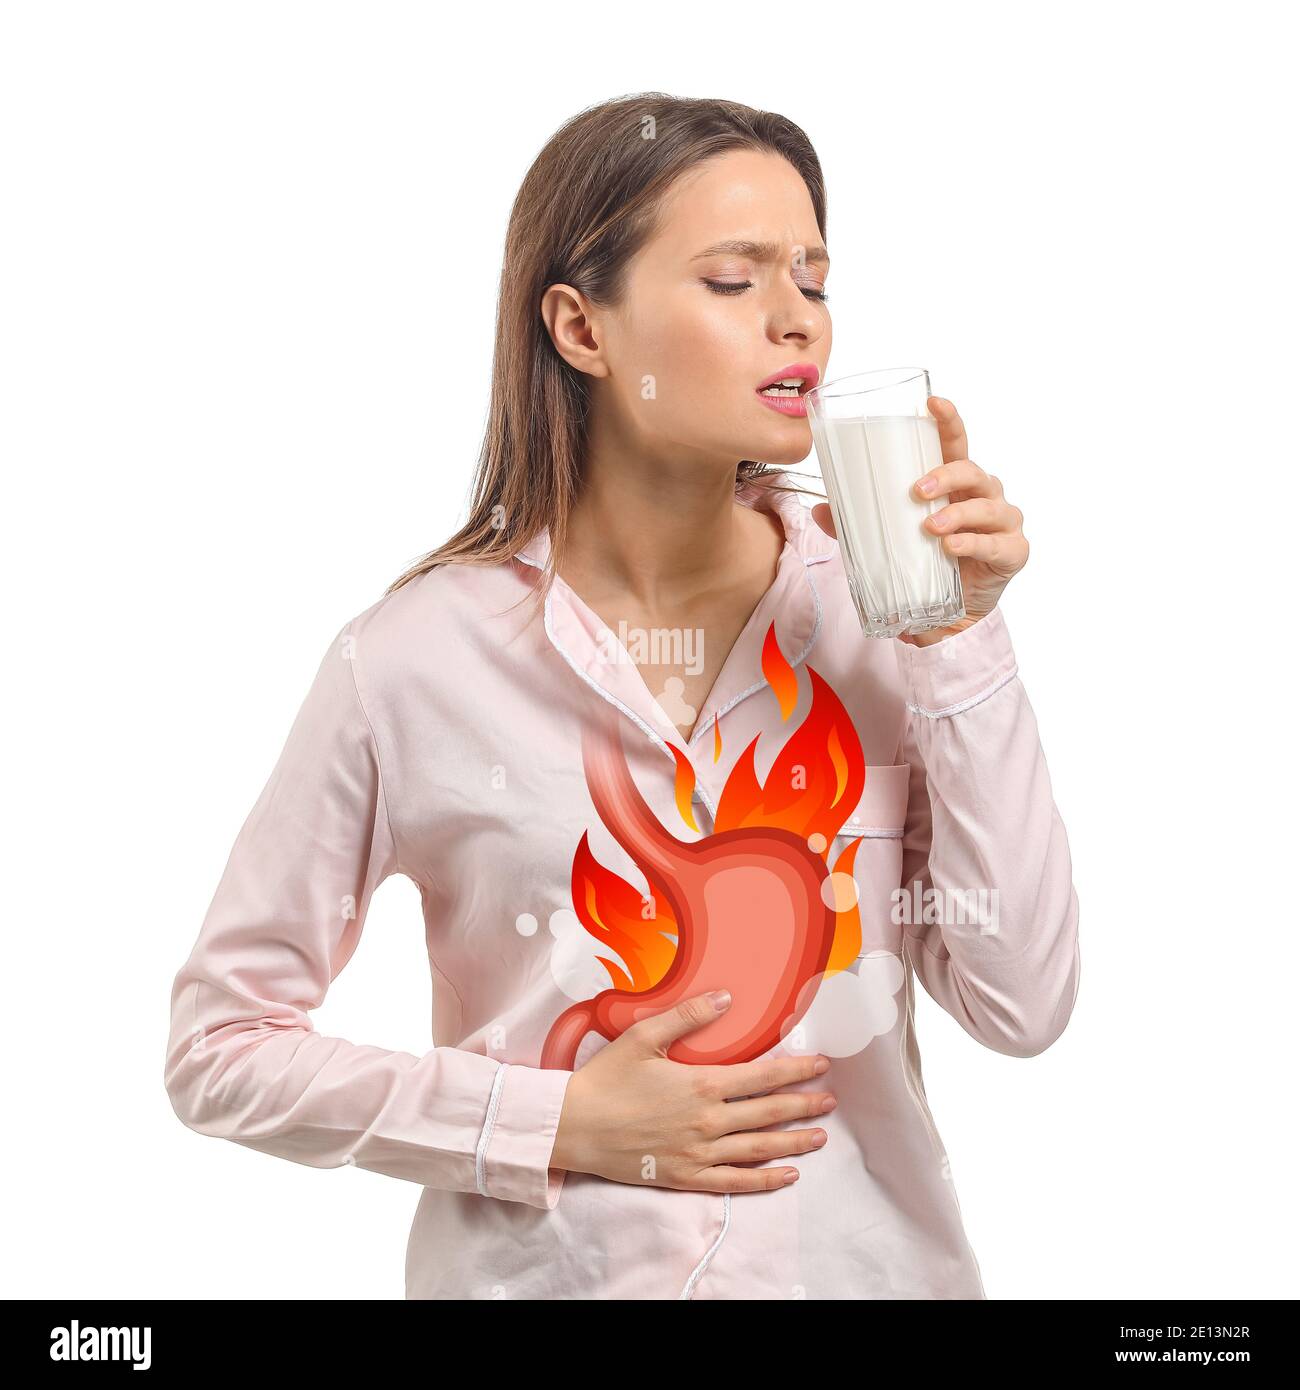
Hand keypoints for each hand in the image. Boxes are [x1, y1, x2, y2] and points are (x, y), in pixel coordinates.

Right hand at [550, 991, 835, 1193]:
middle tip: (830, 1101)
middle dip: (804, 1105)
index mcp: (702, 1085)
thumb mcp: (644, 1036)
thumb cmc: (606, 1079)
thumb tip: (726, 998)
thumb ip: (688, 1016)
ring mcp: (699, 1153)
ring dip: (794, 1142)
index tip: (821, 1066)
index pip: (763, 1076)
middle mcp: (708, 1122)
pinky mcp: (686, 1177)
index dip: (796, 1071)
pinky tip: (787, 1175)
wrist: (575, 1127)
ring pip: (759, 1149)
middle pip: (769, 1113)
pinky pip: (735, 1183)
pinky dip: (765, 1180)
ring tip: (820, 1137)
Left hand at [811, 396, 1028, 646]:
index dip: (948, 421)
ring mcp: (1003, 523)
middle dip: (946, 475)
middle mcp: (985, 496)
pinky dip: (974, 544)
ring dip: (958, 513)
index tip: (932, 402)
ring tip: (931, 528)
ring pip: (988, 506)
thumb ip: (858, 526)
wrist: (951, 612)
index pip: (955, 444)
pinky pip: (996, 544)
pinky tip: (953, 548)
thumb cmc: (927, 563)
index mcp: (957, 484)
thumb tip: (819, 510)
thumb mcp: (889, 542)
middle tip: (916, 491)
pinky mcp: (1013, 553)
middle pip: (973, 471)